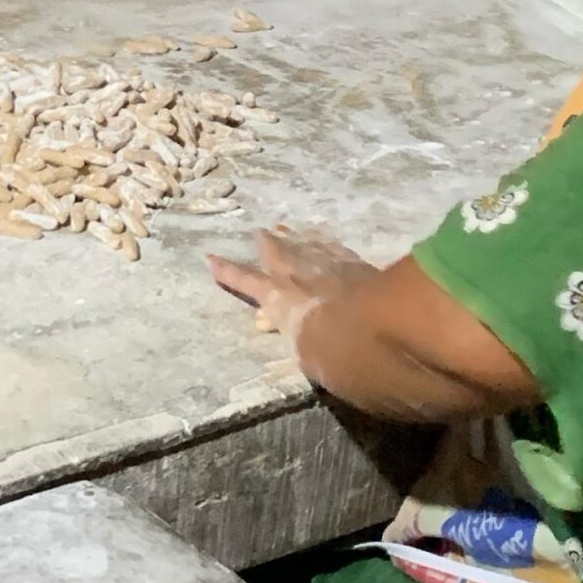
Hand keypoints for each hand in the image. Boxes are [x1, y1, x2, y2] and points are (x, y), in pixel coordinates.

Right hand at [208, 225, 376, 351]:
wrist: (372, 331)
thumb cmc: (329, 354)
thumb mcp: (302, 352)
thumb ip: (291, 333)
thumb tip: (276, 323)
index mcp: (278, 298)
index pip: (246, 282)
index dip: (228, 271)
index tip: (210, 258)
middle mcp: (299, 275)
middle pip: (279, 253)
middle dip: (269, 243)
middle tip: (261, 231)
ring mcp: (330, 265)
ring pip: (309, 245)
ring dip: (299, 238)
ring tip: (290, 228)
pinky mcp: (358, 265)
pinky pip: (337, 249)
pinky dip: (330, 244)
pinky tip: (330, 240)